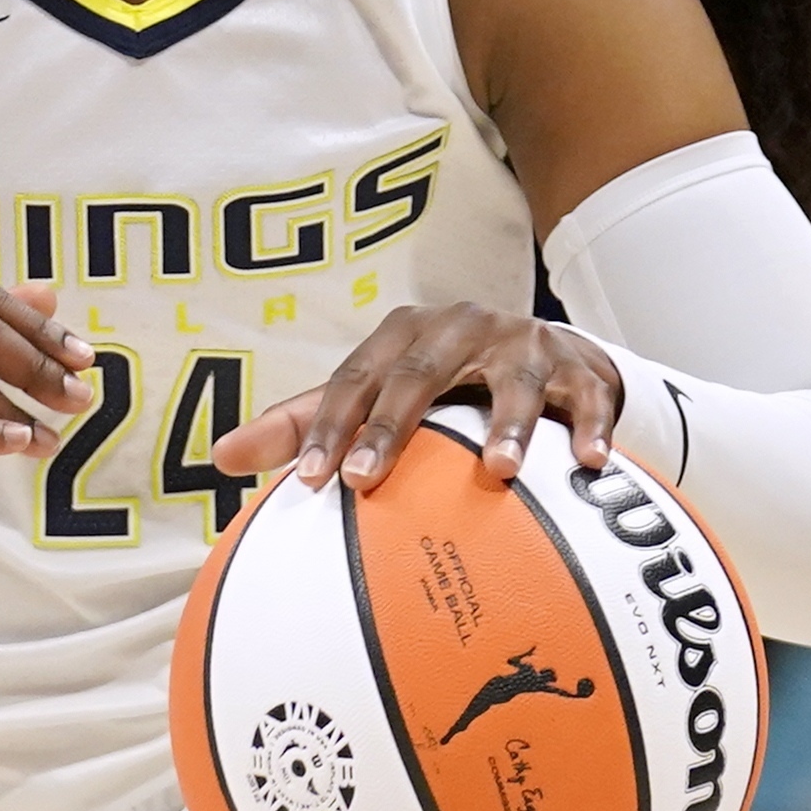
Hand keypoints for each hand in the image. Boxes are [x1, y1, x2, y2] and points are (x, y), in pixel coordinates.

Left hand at [211, 302, 621, 493]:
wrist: (546, 356)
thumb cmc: (443, 386)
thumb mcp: (375, 394)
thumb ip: (302, 424)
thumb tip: (219, 459)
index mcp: (403, 336)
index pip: (355, 380)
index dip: (328, 426)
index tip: (312, 481)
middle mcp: (459, 328)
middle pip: (419, 376)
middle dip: (391, 428)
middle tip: (365, 479)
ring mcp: (523, 344)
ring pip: (514, 382)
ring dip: (508, 425)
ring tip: (499, 471)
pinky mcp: (579, 366)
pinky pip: (588, 395)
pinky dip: (590, 427)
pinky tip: (591, 464)